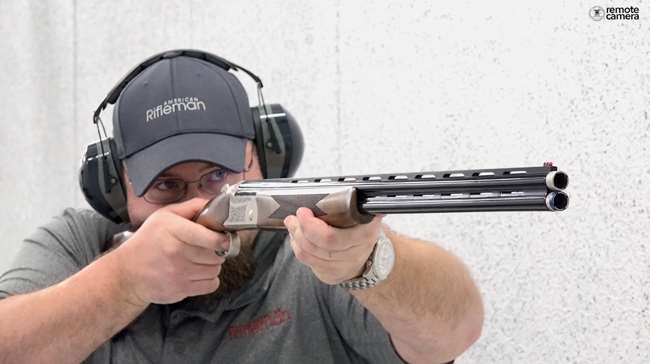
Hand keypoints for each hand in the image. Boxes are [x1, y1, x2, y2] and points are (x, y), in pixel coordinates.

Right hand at [112, 198, 229, 305]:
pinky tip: (198, 272)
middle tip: (207, 248)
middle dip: (216, 251)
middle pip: (215, 254)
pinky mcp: (181, 290)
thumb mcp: (164, 216)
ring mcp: (179, 273)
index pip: (209, 238)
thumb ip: (191, 207)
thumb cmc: (148, 241)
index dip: (221, 239)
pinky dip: (209, 279)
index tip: (223, 238)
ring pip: (215, 269)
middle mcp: (176, 252)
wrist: (127, 273)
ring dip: (212, 265)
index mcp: (173, 230)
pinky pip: (212, 285)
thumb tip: (215, 204)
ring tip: (200, 259)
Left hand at [283, 207, 383, 284]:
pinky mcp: (331, 275)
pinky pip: (308, 262)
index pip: (331, 236)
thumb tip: (338, 191)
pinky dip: (298, 248)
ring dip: (296, 237)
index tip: (303, 211)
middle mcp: (355, 254)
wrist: (369, 255)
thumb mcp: (363, 214)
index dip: (311, 225)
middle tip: (294, 216)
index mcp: (365, 234)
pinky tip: (297, 238)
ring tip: (292, 224)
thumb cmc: (362, 230)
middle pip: (318, 245)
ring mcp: (343, 267)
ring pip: (309, 254)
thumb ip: (353, 204)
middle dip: (300, 228)